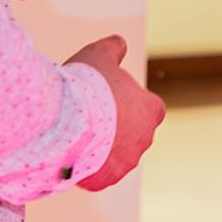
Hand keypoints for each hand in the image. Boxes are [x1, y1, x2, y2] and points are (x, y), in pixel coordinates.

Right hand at [66, 35, 166, 191]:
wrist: (69, 119)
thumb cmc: (88, 85)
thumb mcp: (100, 55)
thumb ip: (113, 48)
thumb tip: (120, 42)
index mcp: (151, 111)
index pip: (149, 108)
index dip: (128, 103)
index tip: (109, 99)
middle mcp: (145, 139)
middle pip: (132, 133)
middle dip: (114, 128)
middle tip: (89, 116)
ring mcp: (127, 162)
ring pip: (115, 156)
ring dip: (101, 148)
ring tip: (76, 135)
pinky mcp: (108, 178)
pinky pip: (98, 174)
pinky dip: (87, 167)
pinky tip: (70, 154)